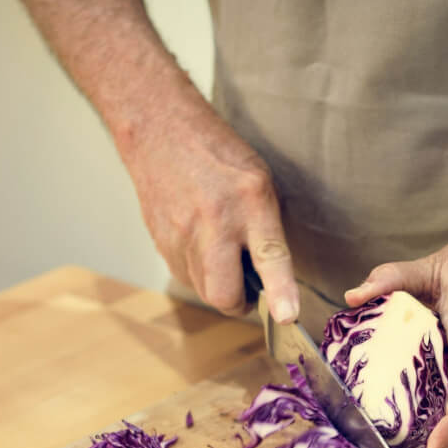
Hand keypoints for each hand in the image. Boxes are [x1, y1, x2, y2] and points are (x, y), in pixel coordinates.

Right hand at [119, 104, 299, 322]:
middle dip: (238, 303)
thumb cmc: (219, 156)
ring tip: (222, 254)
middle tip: (248, 291)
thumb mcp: (260, 183)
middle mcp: (215, 221)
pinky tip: (200, 244)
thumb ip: (267, 230)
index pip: (270, 256)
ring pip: (203, 290)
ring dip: (217, 285)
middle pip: (224, 293)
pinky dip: (197, 271)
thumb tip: (271, 280)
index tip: (287, 316)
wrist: (161, 131)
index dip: (279, 292)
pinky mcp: (161, 241)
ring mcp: (182, 233)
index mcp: (251, 201)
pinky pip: (185, 275)